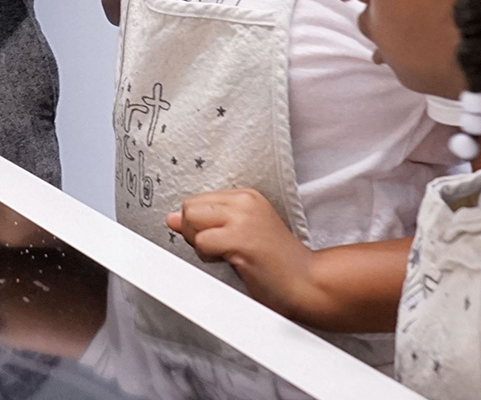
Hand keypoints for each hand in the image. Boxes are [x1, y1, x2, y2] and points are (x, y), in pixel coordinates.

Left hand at [169, 189, 316, 319]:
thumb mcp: (240, 234)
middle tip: (220, 250)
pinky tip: (233, 262)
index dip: (197, 225)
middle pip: (189, 207)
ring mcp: (243, 218)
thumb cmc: (277, 265)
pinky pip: (202, 243)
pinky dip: (209, 257)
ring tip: (228, 255)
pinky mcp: (241, 238)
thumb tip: (171, 219)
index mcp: (246, 196)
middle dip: (194, 233)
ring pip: (191, 221)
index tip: (216, 240)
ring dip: (201, 245)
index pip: (197, 200)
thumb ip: (208, 223)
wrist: (309, 283)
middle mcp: (244, 202)